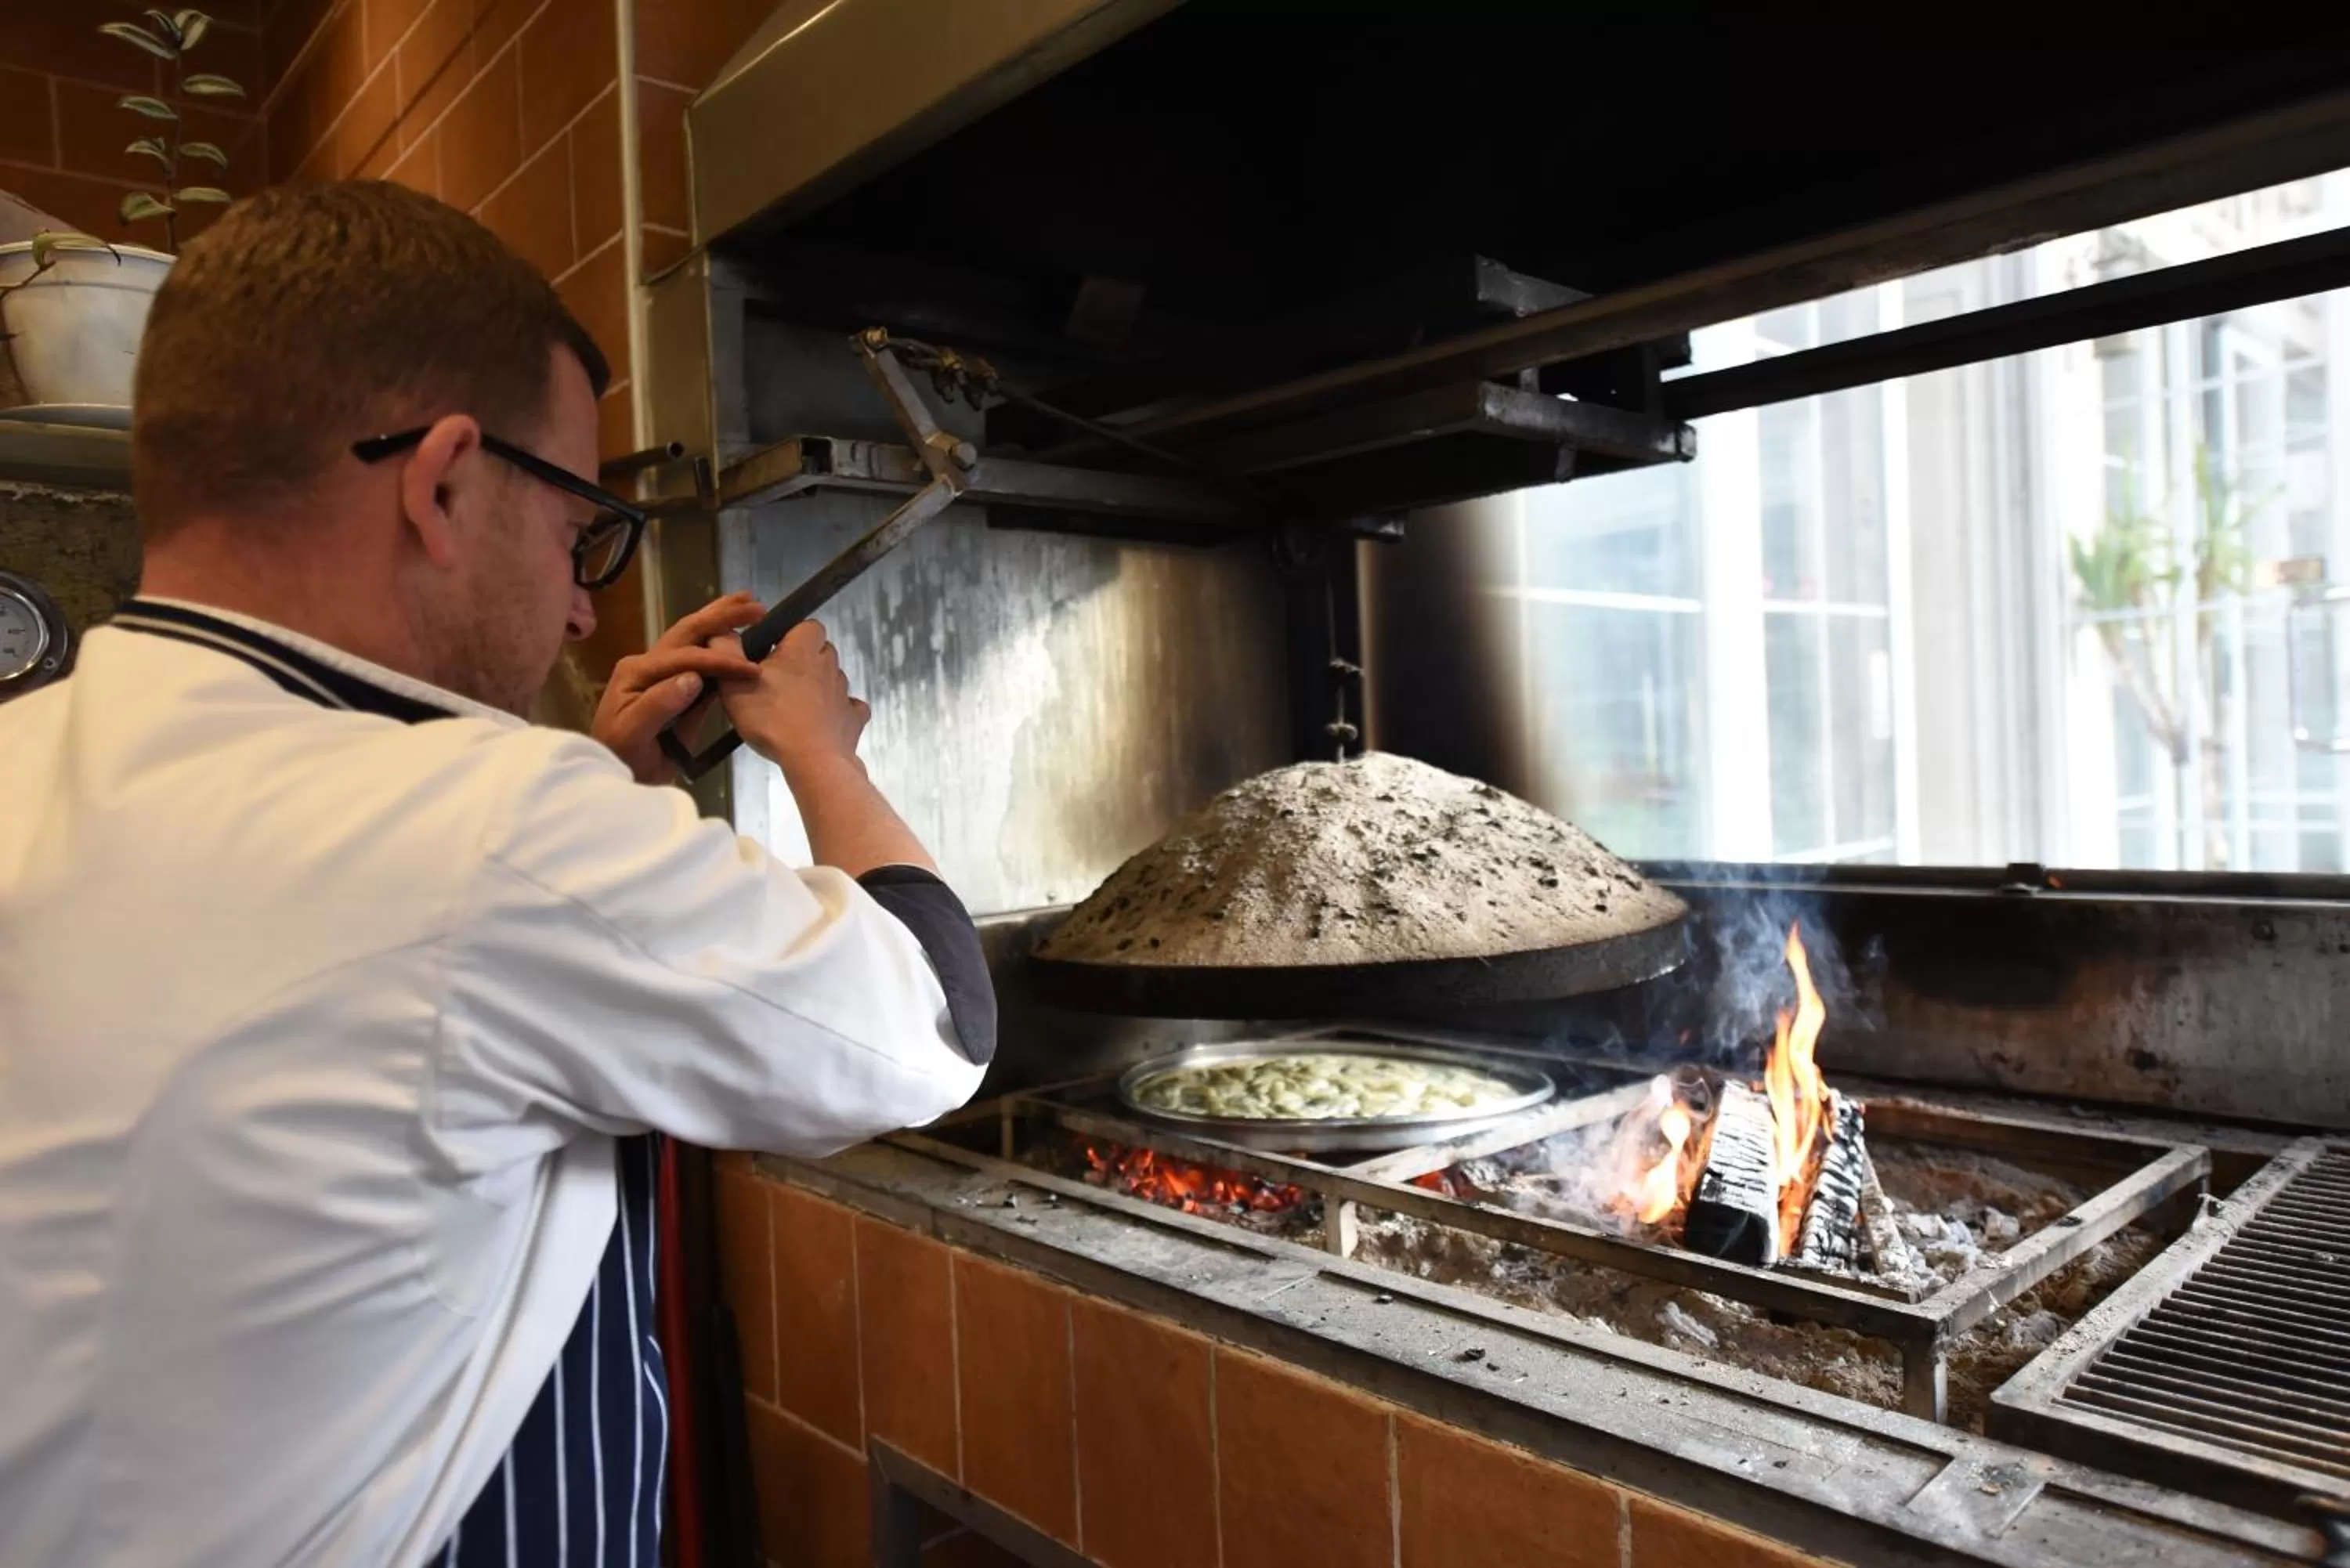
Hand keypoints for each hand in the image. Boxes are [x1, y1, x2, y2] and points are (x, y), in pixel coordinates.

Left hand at [592, 592, 764, 784]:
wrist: (615, 776)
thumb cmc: (620, 756)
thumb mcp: (631, 733)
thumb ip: (658, 704)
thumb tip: (692, 678)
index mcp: (638, 670)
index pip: (684, 657)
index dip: (718, 659)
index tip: (749, 668)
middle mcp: (649, 664)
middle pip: (688, 632)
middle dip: (721, 615)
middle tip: (756, 604)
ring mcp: (662, 675)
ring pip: (694, 640)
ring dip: (721, 621)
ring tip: (749, 606)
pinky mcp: (675, 689)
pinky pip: (700, 663)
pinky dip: (721, 647)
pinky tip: (738, 638)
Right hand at [718, 618, 870, 779]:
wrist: (811, 759)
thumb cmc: (771, 719)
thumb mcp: (733, 682)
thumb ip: (725, 651)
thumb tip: (721, 632)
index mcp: (803, 648)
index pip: (805, 625)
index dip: (790, 635)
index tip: (772, 651)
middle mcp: (829, 664)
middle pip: (820, 651)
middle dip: (803, 660)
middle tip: (778, 681)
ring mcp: (844, 692)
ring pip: (832, 678)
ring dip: (817, 686)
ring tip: (793, 706)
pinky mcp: (853, 718)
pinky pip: (849, 707)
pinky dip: (837, 711)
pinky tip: (820, 721)